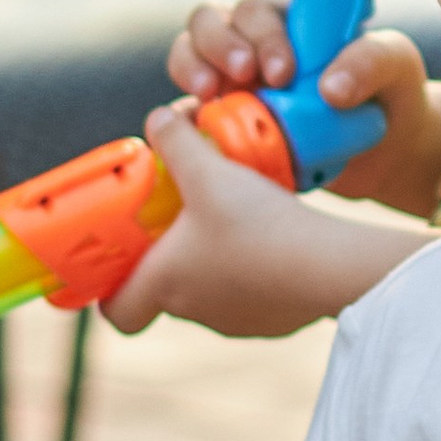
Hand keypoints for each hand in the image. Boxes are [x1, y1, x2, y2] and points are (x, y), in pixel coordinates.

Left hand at [100, 103, 422, 335]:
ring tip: (233, 219)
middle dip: (170, 256)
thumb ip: (177, 141)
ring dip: (214, 261)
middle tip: (182, 217)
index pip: (117, 312)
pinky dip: (255, 271)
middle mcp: (195, 312)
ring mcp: (237, 322)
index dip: (110, 290)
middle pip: (166, 292)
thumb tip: (157, 118)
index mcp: (165, 284)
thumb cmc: (257, 224)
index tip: (120, 262)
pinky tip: (273, 239)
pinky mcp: (274, 322)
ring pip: (211, 292)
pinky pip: (253, 296)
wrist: (329, 266)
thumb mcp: (209, 171)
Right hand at [164, 0, 440, 214]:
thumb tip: (329, 89)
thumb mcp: (396, 64)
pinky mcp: (226, 124)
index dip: (260, 33)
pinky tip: (196, 133)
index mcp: (290, 19)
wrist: (386, 151)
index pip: (256, 9)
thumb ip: (371, 59)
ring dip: (192, 70)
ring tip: (211, 98)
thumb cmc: (390, 91)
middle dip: (219, 46)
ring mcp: (234, 83)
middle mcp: (253, 43)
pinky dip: (182, 119)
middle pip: (209, 22)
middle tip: (245, 77)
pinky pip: (188, 115)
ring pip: (189, 57)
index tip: (284, 71)